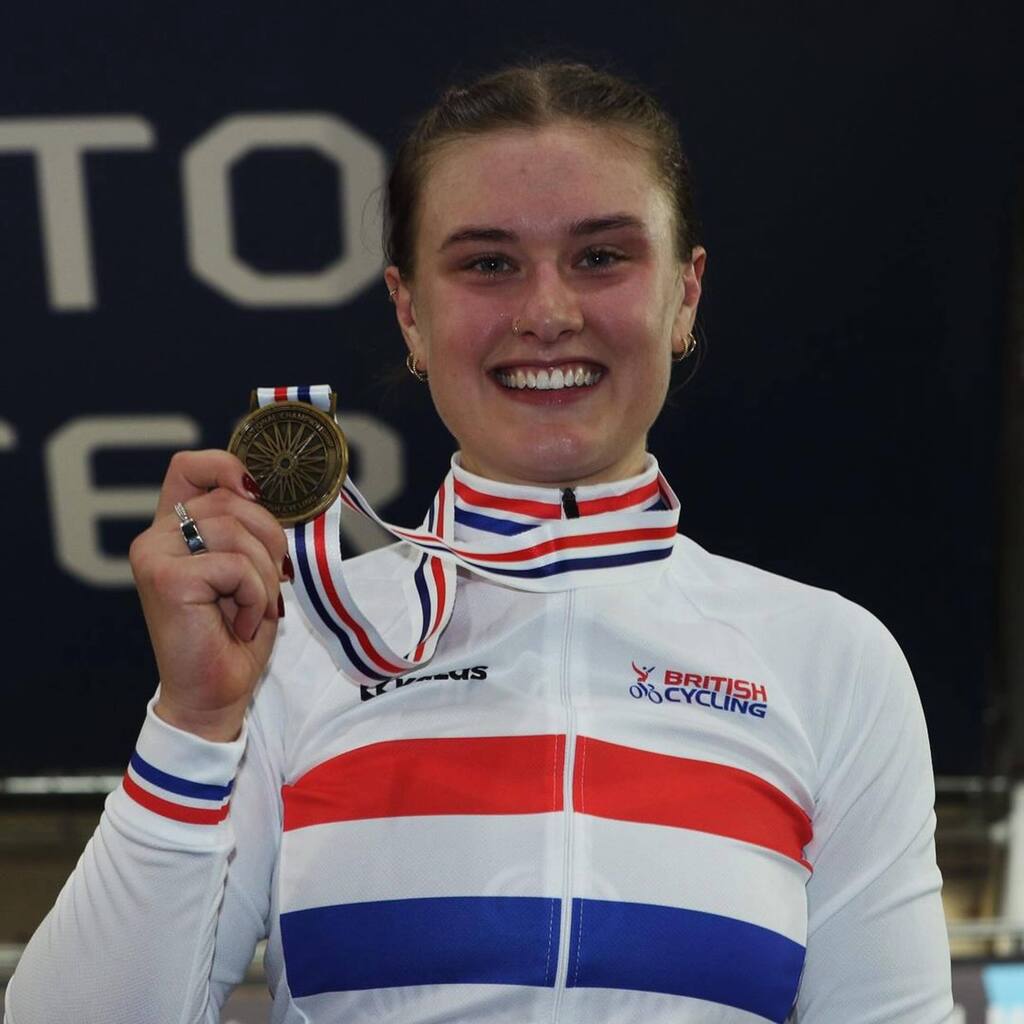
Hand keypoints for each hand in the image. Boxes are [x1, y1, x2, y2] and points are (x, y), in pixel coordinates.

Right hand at [129, 450, 289, 740]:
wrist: (214, 693)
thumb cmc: (233, 635)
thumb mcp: (249, 570)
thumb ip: (248, 530)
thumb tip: (269, 495)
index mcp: (175, 529)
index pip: (191, 466)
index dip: (228, 466)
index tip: (256, 492)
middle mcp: (157, 537)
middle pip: (232, 501)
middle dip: (270, 540)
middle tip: (269, 584)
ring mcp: (155, 555)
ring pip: (236, 530)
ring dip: (263, 575)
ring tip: (252, 608)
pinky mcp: (166, 578)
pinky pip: (234, 564)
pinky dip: (253, 594)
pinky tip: (240, 622)